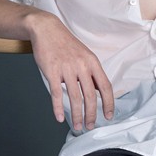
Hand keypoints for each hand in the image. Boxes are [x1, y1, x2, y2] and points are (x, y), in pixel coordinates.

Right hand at [27, 13, 113, 129]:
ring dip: (77, 115)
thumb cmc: (66, 44)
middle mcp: (82, 66)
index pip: (105, 87)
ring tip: (77, 126)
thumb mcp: (85, 55)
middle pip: (90, 96)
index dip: (108, 103)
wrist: (47, 29)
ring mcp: (66, 68)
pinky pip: (56, 93)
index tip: (109, 116)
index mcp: (92, 62)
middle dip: (92, 114)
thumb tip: (99, 92)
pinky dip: (58, 108)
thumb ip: (92, 73)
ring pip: (74, 97)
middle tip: (90, 126)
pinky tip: (60, 118)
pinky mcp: (52, 71)